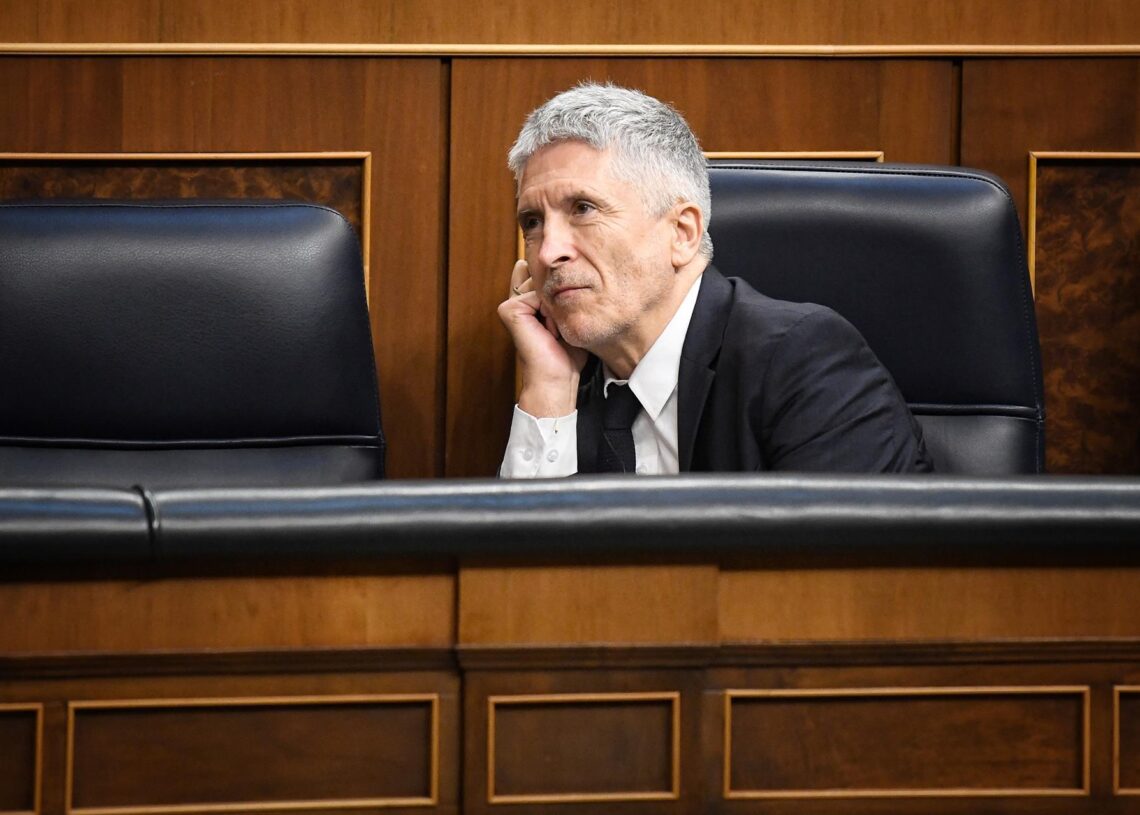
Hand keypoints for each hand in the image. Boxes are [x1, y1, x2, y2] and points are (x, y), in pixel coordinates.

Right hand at [497, 259, 587, 416]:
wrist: (557, 377)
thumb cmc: (566, 353)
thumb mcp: (569, 317)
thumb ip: (564, 295)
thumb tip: (565, 272)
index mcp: (529, 302)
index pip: (542, 275)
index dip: (558, 285)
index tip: (563, 317)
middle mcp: (518, 300)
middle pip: (544, 276)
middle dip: (560, 297)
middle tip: (557, 329)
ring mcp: (511, 304)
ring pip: (543, 285)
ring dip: (556, 308)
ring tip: (554, 331)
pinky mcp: (509, 309)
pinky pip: (537, 295)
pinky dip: (549, 314)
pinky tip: (547, 331)